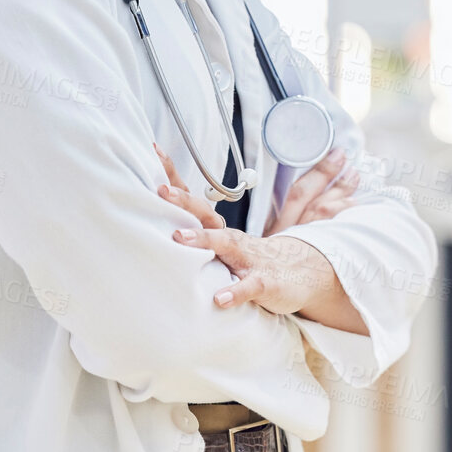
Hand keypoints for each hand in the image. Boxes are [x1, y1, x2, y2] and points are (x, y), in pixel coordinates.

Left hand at [152, 142, 345, 318]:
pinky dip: (234, 292)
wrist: (298, 274)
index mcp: (218, 230)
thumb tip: (154, 230)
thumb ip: (194, 241)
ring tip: (179, 238)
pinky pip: (249, 286)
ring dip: (202, 240)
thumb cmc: (250, 260)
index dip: (174, 179)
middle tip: (161, 190)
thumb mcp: (220, 250)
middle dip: (183, 201)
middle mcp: (230, 239)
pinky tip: (220, 298)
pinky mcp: (263, 283)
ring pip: (225, 244)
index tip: (153, 152)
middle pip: (205, 214)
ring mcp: (248, 259)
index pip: (193, 201)